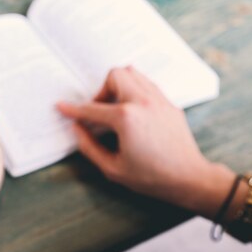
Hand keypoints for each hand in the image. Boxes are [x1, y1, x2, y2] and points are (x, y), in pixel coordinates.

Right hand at [57, 66, 233, 217]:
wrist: (189, 178)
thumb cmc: (152, 177)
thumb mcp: (112, 168)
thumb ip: (89, 146)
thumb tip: (77, 129)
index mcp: (126, 118)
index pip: (91, 108)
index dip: (73, 109)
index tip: (62, 107)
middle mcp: (142, 102)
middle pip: (115, 76)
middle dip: (101, 91)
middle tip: (99, 111)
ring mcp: (159, 100)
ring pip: (133, 73)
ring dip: (119, 86)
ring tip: (116, 108)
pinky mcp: (169, 104)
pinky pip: (147, 84)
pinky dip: (134, 90)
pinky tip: (132, 110)